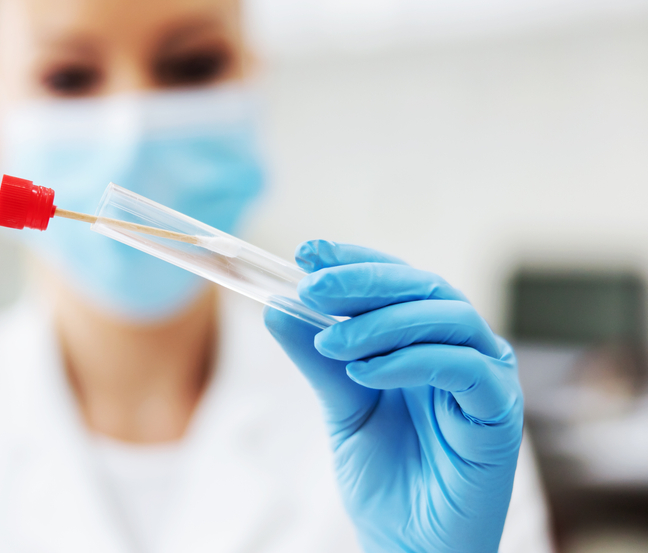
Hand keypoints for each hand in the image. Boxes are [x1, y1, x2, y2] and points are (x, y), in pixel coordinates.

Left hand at [264, 240, 522, 552]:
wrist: (407, 544)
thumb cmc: (385, 478)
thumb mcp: (341, 408)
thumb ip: (318, 359)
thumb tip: (278, 305)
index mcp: (425, 341)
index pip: (396, 282)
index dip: (355, 261)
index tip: (307, 252)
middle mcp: (461, 349)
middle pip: (423, 288)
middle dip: (364, 280)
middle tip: (312, 285)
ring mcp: (485, 378)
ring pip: (446, 317)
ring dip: (382, 322)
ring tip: (331, 342)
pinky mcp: (498, 412)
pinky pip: (463, 368)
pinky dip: (410, 361)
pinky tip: (365, 373)